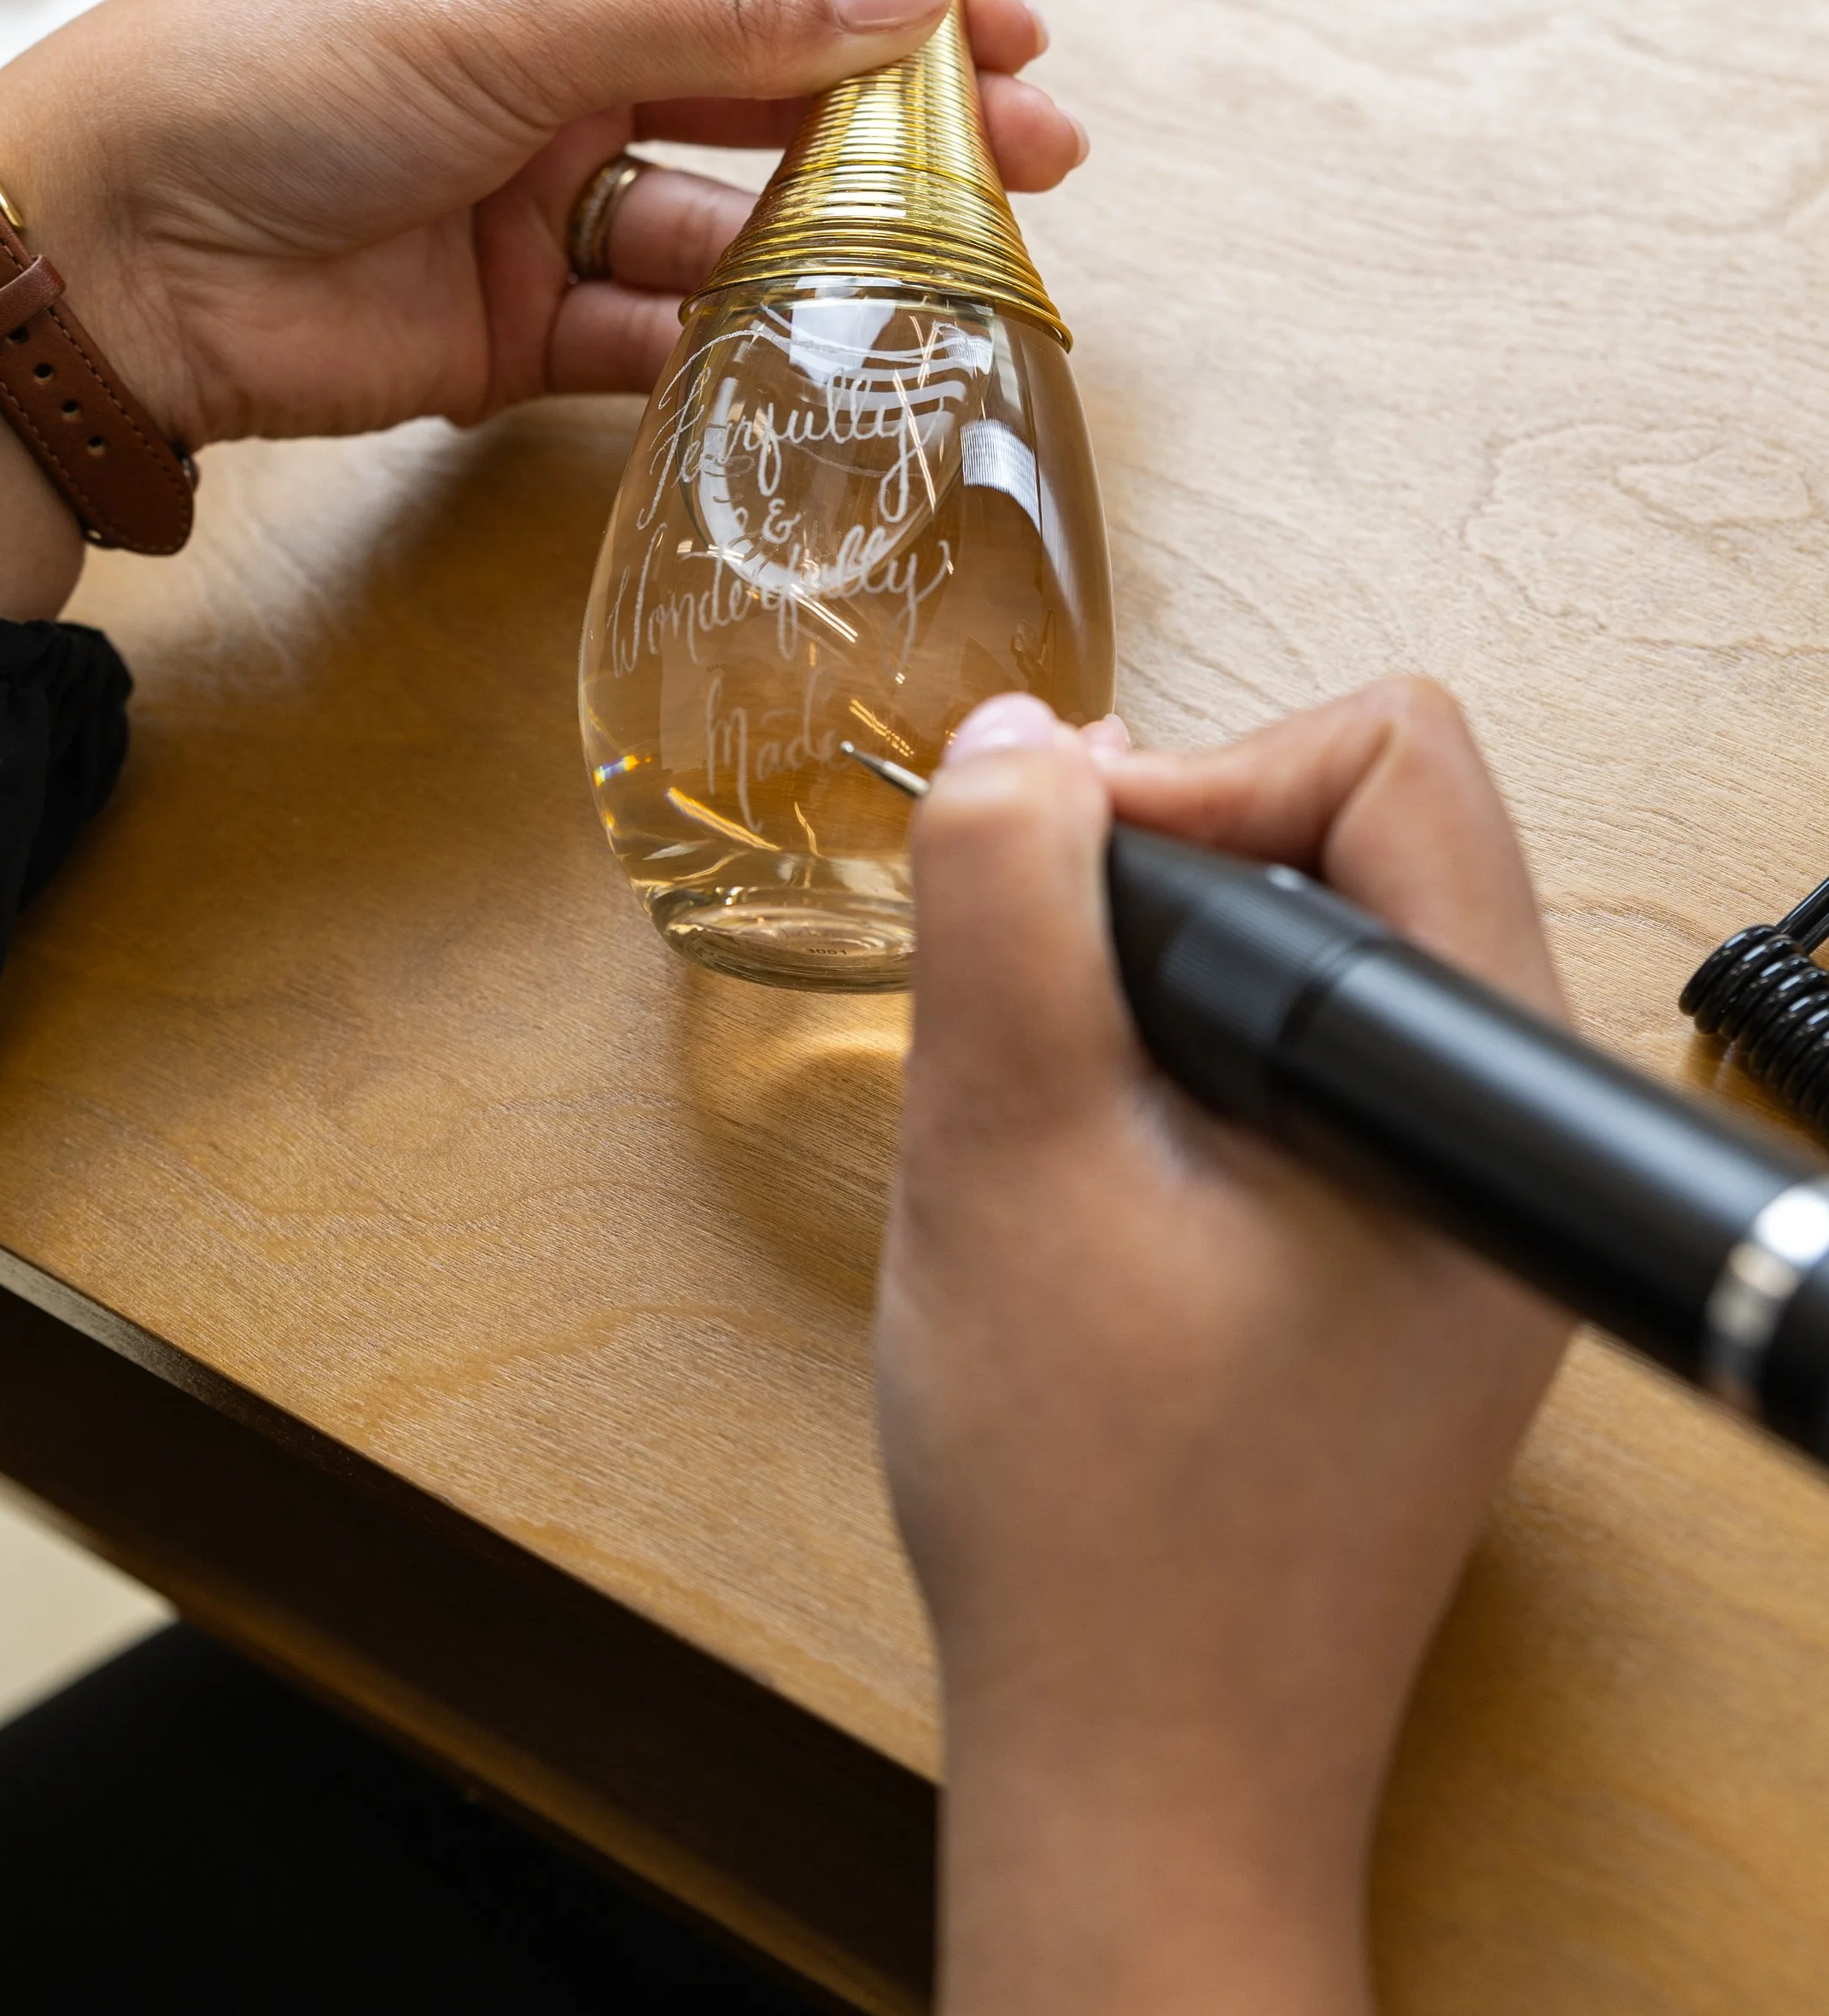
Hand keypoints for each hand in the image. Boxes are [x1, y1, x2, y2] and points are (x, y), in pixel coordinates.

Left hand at [0, 0, 1080, 452]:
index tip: (1012, 34)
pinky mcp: (518, 329)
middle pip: (767, 89)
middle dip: (896, 123)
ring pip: (724, 220)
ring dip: (826, 239)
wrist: (111, 251)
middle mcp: (559, 64)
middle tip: (1034, 160)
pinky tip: (815, 345)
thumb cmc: (274, 69)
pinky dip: (727, 344)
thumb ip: (725, 19)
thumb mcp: (516, 12)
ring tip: (942, 262)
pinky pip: (654, 335)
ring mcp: (542, 200)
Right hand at [877, 680, 1567, 2015]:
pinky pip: (1314, 1070)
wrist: (1144, 1774)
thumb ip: (1007, 907)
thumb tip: (1017, 738)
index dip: (1201, 783)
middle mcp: (1506, 1136)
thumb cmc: (1093, 1510)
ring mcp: (1466, 1211)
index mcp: (1476, 1096)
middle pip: (1372, 836)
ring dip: (1173, 974)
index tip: (1064, 902)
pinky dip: (1192, 1063)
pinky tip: (1099, 1157)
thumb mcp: (1008, 1156)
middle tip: (1039, 992)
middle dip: (1180, 872)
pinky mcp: (1408, 1266)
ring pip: (1333, 950)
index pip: (1393, 761)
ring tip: (1053, 1083)